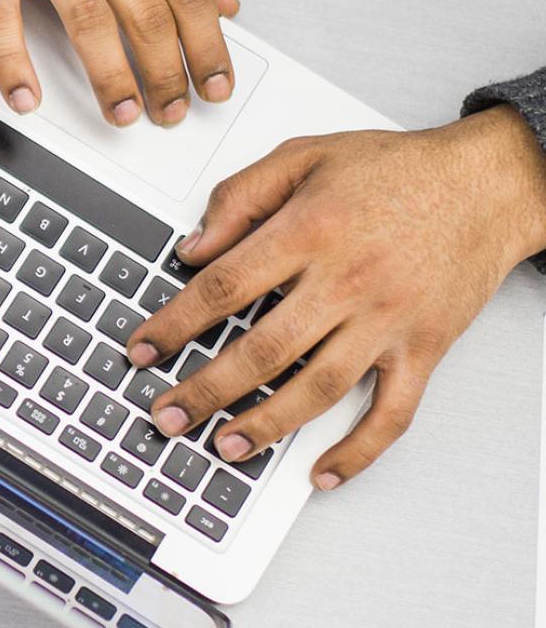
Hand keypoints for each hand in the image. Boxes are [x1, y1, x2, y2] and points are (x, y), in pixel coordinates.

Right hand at [0, 0, 239, 126]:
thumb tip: (224, 2)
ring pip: (86, 22)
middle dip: (164, 73)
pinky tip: (27, 98)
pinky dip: (13, 64)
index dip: (206, 46)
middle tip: (170, 109)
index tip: (213, 83)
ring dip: (109, 78)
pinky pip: (1, 21)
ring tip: (122, 113)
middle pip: (143, 13)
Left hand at [125, 107, 545, 488]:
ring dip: (266, 425)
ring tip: (223, 447)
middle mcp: (347, 282)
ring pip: (317, 388)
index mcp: (310, 231)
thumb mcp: (305, 156)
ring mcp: (387, 322)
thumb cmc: (396, 170)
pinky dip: (359, 450)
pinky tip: (323, 471)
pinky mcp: (423, 348)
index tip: (142, 349)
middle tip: (165, 415)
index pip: (223, 287)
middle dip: (205, 390)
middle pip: (262, 349)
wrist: (486, 183)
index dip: (174, 324)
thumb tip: (192, 247)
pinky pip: (392, 412)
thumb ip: (241, 197)